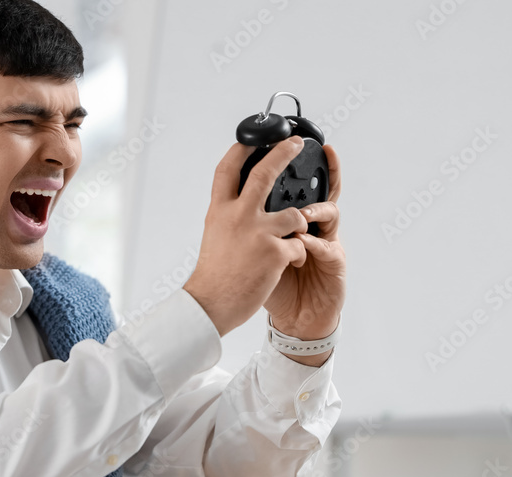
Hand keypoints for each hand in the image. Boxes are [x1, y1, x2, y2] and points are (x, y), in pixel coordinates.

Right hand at [183, 137, 309, 336]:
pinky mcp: (275, 251)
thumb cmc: (213, 274)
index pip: (227, 169)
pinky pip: (299, 244)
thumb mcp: (214, 234)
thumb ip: (229, 215)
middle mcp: (238, 215)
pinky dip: (297, 254)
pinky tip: (287, 265)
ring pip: (295, 215)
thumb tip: (243, 202)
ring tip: (293, 239)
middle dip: (284, 153)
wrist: (212, 303)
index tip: (253, 138)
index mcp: (219, 210)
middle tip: (296, 144)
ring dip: (299, 226)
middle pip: (264, 173)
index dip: (241, 149)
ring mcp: (258, 232)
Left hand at [264, 144, 345, 365]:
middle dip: (314, 168)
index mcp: (288, 221)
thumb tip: (223, 201)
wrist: (295, 320)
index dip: (286, 162)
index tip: (279, 138)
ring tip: (299, 215)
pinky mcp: (334, 264)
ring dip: (312, 211)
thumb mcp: (253, 250)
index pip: (291, 187)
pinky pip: (329, 248)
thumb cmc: (270, 285)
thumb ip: (247, 226)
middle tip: (301, 149)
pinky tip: (304, 243)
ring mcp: (325, 242)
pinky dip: (315, 244)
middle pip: (317, 189)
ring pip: (330, 213)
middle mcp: (310, 227)